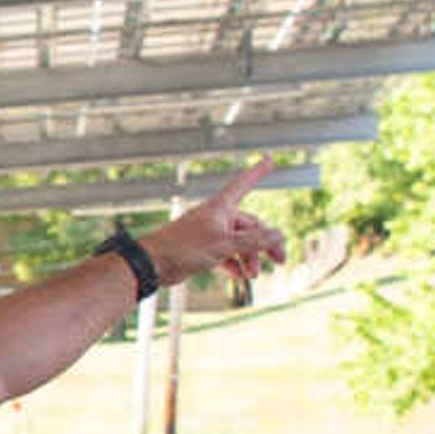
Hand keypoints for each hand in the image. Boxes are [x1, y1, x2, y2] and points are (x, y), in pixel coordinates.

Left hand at [147, 160, 290, 286]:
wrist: (154, 264)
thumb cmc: (183, 248)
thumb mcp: (224, 244)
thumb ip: (253, 241)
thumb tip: (278, 235)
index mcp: (221, 207)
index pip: (244, 183)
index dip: (258, 171)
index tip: (270, 159)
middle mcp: (217, 217)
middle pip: (251, 225)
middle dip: (265, 243)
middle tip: (280, 260)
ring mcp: (210, 233)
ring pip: (240, 242)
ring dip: (250, 257)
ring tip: (253, 275)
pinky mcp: (203, 249)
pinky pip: (226, 253)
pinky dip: (235, 263)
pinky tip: (239, 275)